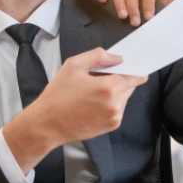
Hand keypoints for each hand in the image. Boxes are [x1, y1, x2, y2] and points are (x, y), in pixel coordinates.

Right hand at [4, 48, 147, 171]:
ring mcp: (114, 117)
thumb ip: (98, 56)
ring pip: (124, 98)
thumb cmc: (58, 95)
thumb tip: (117, 58)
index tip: (132, 65)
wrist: (47, 124)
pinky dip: (111, 104)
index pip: (135, 76)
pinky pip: (118, 109)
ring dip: (115, 93)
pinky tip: (93, 103)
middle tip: (100, 78)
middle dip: (120, 80)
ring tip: (93, 92)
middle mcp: (115, 104)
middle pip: (130, 86)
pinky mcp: (111, 126)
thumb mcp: (73, 65)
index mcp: (109, 88)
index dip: (135, 69)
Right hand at [98, 0, 174, 26]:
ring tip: (122, 17)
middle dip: (134, 7)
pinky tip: (102, 1)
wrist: (156, 10)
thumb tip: (178, 22)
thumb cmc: (163, 11)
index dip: (148, 4)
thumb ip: (171, 13)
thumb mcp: (170, 10)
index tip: (149, 18)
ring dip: (119, 3)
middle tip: (135, 23)